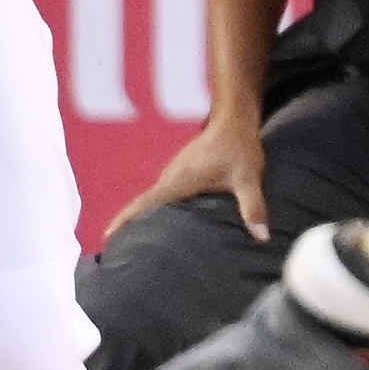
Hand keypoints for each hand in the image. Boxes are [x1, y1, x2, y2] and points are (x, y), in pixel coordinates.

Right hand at [105, 114, 270, 242]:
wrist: (234, 119)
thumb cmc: (238, 147)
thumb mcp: (248, 178)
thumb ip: (253, 207)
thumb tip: (262, 238)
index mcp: (178, 181)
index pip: (144, 203)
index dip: (124, 220)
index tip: (107, 237)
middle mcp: (170, 177)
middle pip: (142, 205)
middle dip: (128, 225)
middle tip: (115, 251)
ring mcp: (174, 173)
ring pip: (153, 200)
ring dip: (142, 218)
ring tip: (132, 244)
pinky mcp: (181, 173)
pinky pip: (162, 195)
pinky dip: (156, 210)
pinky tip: (161, 225)